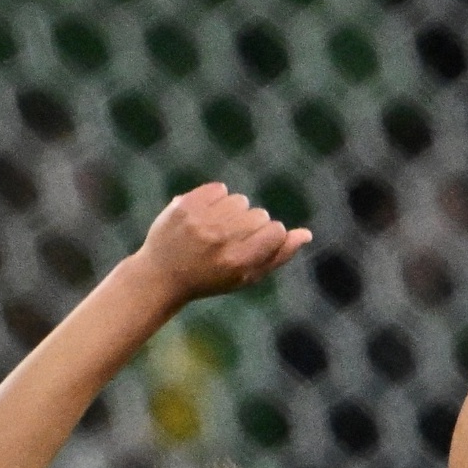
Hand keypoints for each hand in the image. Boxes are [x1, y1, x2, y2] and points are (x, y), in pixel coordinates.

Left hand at [134, 181, 311, 302]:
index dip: (270, 236)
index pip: (276, 232)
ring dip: (234, 211)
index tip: (255, 245)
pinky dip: (217, 198)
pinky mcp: (185, 205)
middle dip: (251, 225)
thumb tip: (306, 234)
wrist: (161, 275)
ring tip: (217, 228)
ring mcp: (201, 221)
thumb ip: (278, 256)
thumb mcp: (246, 277)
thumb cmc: (211, 279)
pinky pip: (220, 188)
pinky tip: (207, 214)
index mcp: (238, 262)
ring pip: (240, 200)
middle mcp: (220, 240)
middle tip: (231, 241)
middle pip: (259, 215)